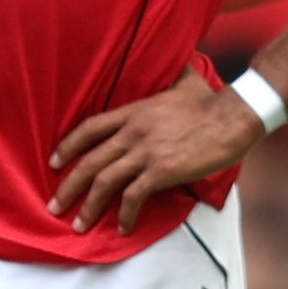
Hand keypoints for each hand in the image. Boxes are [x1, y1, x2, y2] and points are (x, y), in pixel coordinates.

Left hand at [47, 58, 262, 231]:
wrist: (233, 117)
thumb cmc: (212, 101)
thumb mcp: (187, 81)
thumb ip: (177, 74)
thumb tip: (183, 61)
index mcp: (134, 111)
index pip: (90, 128)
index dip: (68, 146)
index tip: (54, 162)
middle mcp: (133, 132)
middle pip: (89, 161)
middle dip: (68, 187)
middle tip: (55, 206)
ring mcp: (145, 152)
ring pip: (104, 182)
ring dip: (89, 207)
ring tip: (79, 225)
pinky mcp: (161, 171)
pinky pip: (134, 197)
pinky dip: (125, 214)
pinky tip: (124, 228)